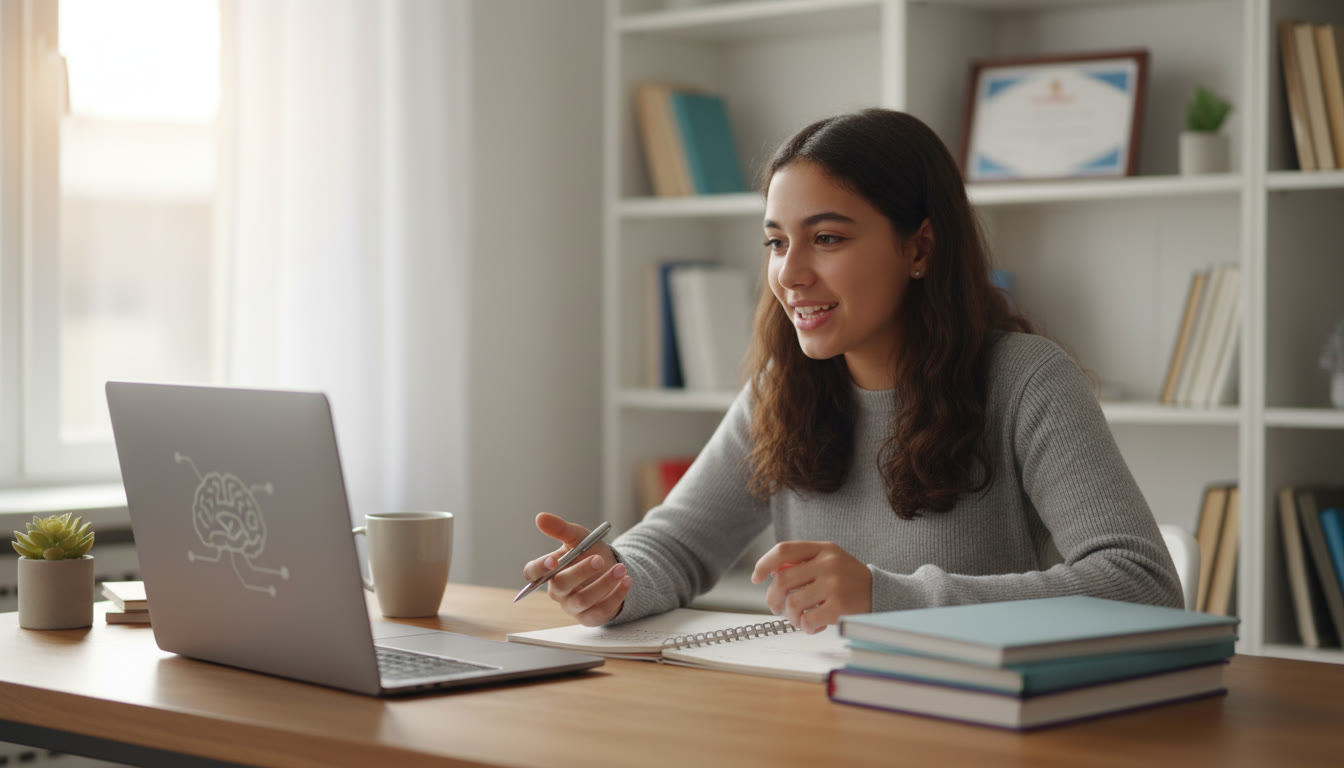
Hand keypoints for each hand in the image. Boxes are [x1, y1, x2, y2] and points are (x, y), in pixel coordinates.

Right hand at [522, 513, 629, 625]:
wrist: (612, 568)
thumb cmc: (590, 553)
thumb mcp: (578, 537)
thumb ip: (560, 529)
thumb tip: (540, 517)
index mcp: (550, 571)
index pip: (533, 573)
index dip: (540, 568)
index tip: (554, 560)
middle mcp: (558, 591)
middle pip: (561, 585)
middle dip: (581, 571)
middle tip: (599, 559)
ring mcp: (573, 607)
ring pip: (583, 600)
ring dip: (604, 583)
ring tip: (621, 569)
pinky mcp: (590, 617)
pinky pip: (600, 611)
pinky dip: (616, 596)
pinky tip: (626, 581)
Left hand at [750, 541, 871, 633]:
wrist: (883, 594)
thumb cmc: (849, 580)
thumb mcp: (830, 561)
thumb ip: (803, 563)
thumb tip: (771, 572)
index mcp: (823, 549)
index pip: (784, 550)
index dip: (764, 564)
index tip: (756, 578)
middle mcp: (827, 563)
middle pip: (782, 580)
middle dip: (773, 598)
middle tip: (777, 608)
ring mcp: (834, 584)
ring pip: (793, 603)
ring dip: (791, 617)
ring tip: (800, 620)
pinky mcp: (840, 606)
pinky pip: (808, 620)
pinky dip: (806, 627)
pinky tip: (814, 626)